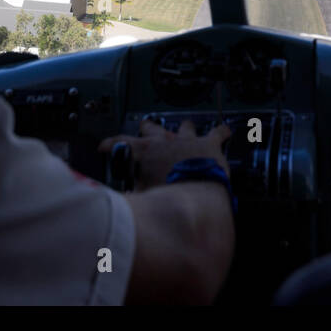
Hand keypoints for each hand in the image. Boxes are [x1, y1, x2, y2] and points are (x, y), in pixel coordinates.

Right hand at [98, 118, 231, 190]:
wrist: (195, 197)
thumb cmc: (166, 198)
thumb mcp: (139, 198)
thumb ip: (129, 197)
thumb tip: (121, 204)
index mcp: (145, 152)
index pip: (120, 142)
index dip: (110, 143)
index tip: (104, 145)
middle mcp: (165, 141)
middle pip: (152, 128)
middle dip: (148, 128)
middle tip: (146, 128)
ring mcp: (187, 140)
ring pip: (184, 126)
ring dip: (184, 128)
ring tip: (185, 127)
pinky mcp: (209, 144)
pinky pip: (218, 132)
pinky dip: (222, 132)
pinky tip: (227, 131)